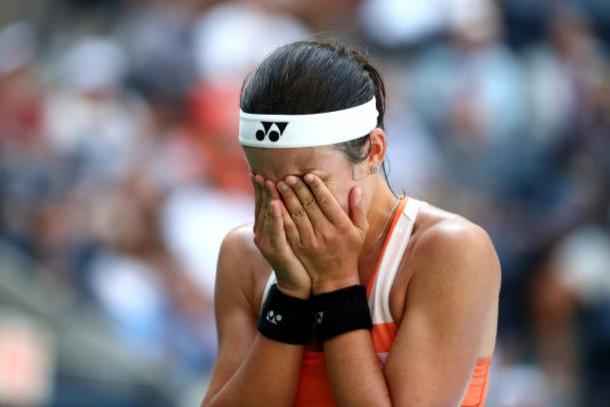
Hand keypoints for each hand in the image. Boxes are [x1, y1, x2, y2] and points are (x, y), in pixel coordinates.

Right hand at [251, 173, 311, 298]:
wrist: (298, 282)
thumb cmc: (298, 256)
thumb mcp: (292, 232)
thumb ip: (289, 214)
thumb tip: (291, 195)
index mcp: (267, 227)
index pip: (262, 202)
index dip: (260, 187)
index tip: (258, 171)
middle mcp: (263, 232)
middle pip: (262, 205)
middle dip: (262, 187)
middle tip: (260, 170)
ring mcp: (267, 241)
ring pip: (266, 215)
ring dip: (267, 197)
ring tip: (267, 180)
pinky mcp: (275, 249)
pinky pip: (275, 230)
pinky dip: (274, 216)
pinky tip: (276, 203)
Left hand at [276, 174, 368, 293]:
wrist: (335, 278)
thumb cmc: (349, 251)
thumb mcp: (360, 231)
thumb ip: (358, 209)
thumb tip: (356, 188)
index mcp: (341, 225)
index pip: (327, 201)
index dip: (317, 187)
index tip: (309, 175)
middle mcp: (326, 232)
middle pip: (309, 205)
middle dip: (298, 189)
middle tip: (289, 175)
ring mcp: (311, 240)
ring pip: (297, 214)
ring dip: (287, 198)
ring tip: (279, 184)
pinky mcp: (299, 247)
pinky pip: (289, 228)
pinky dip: (281, 214)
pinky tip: (274, 204)